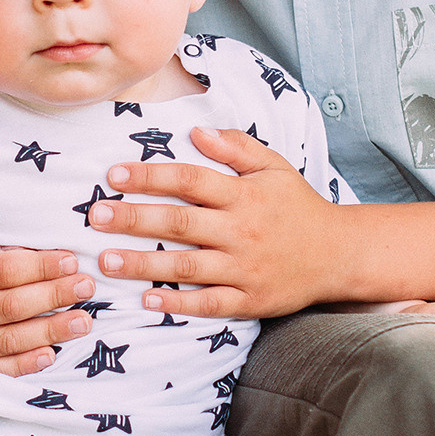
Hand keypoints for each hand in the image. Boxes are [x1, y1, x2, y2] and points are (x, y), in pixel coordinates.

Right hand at [0, 225, 95, 376]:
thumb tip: (28, 246)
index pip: (3, 270)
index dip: (41, 266)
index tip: (71, 259)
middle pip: (11, 306)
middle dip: (54, 295)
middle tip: (88, 286)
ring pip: (6, 340)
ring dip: (49, 331)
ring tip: (83, 321)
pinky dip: (21, 364)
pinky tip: (49, 355)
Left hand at [86, 127, 340, 321]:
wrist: (339, 255)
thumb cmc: (299, 207)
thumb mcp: (275, 168)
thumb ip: (237, 147)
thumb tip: (198, 131)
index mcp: (245, 195)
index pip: (190, 180)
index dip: (151, 176)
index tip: (114, 176)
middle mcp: (242, 231)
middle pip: (180, 223)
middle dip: (134, 218)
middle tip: (95, 216)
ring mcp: (245, 268)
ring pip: (187, 266)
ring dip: (143, 264)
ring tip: (106, 260)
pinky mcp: (251, 300)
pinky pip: (210, 303)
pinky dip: (179, 303)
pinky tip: (147, 299)